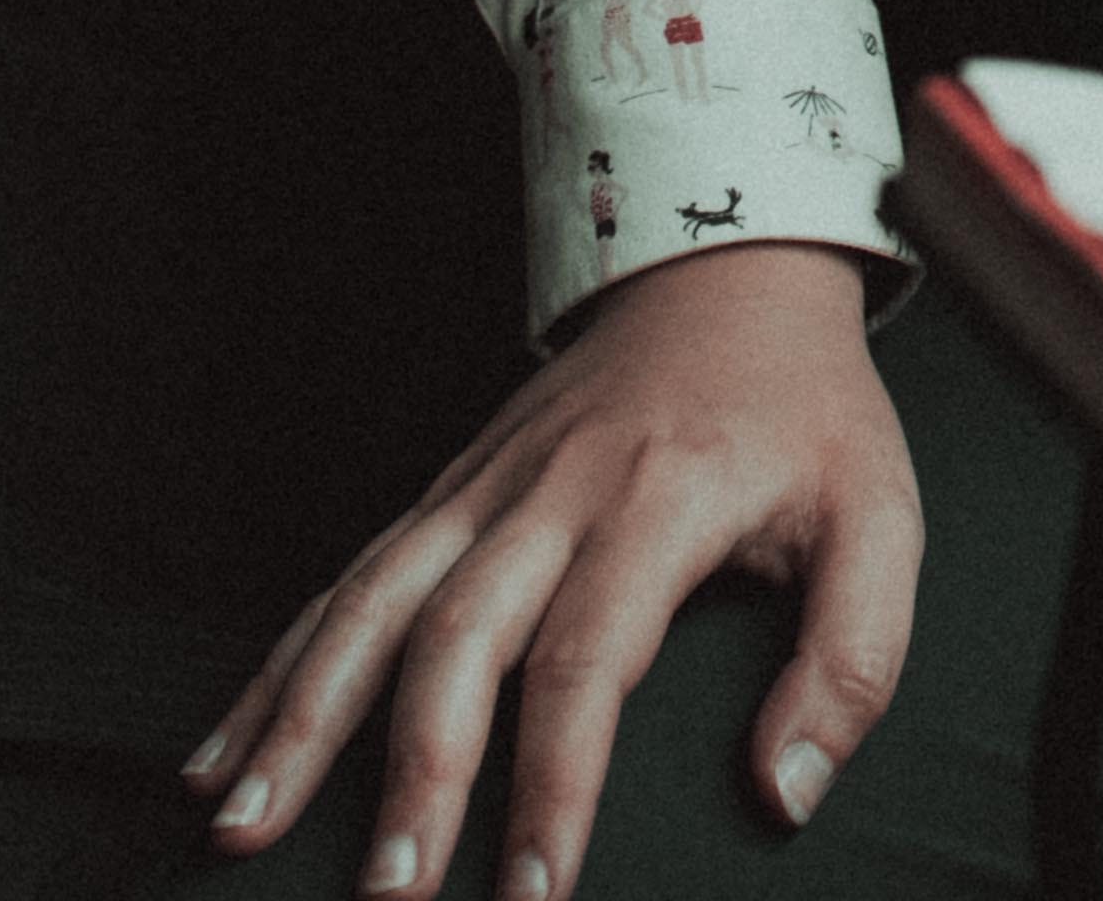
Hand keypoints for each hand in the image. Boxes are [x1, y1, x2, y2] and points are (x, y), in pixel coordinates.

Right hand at [186, 236, 918, 897]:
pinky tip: (221, 755)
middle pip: (456, 641)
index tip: (533, 900)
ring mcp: (481, 488)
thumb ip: (853, 657)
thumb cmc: (811, 414)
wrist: (729, 265)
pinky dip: (277, 670)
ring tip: (238, 826)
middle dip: (412, 779)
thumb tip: (784, 794)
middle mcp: (549, 493)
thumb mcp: (881, 517)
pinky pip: (345, 584)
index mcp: (659, 501)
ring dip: (301, 721)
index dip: (554, 788)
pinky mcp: (445, 492)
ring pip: (370, 607)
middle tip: (384, 900)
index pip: (586, 663)